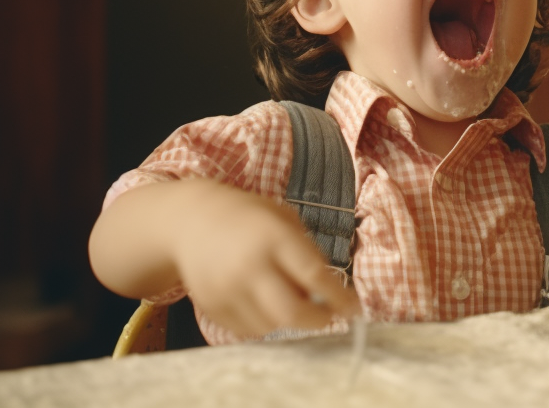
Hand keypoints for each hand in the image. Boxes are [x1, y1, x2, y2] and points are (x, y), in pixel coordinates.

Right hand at [171, 181, 359, 337]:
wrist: (192, 222)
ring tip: (288, 297)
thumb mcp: (284, 220)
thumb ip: (307, 252)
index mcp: (273, 238)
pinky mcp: (212, 308)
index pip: (314, 276)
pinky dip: (265, 323)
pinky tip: (264, 301)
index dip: (340, 297)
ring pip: (271, 326)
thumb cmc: (249, 218)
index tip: (356, 308)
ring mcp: (227, 290)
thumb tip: (329, 291)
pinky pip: (248, 330)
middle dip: (318, 320)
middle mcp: (249, 266)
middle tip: (328, 316)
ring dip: (289, 320)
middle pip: (291, 312)